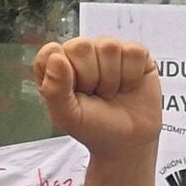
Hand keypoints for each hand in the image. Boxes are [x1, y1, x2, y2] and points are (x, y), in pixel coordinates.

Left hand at [36, 36, 160, 156]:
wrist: (127, 140)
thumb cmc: (93, 126)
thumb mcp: (67, 116)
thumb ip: (54, 90)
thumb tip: (56, 58)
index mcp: (57, 66)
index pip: (51, 52)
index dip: (63, 73)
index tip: (73, 93)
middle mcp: (81, 54)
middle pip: (81, 46)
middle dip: (89, 77)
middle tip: (94, 94)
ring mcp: (108, 51)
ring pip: (109, 46)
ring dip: (111, 78)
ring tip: (110, 92)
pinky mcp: (134, 53)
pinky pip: (133, 52)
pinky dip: (131, 75)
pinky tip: (127, 86)